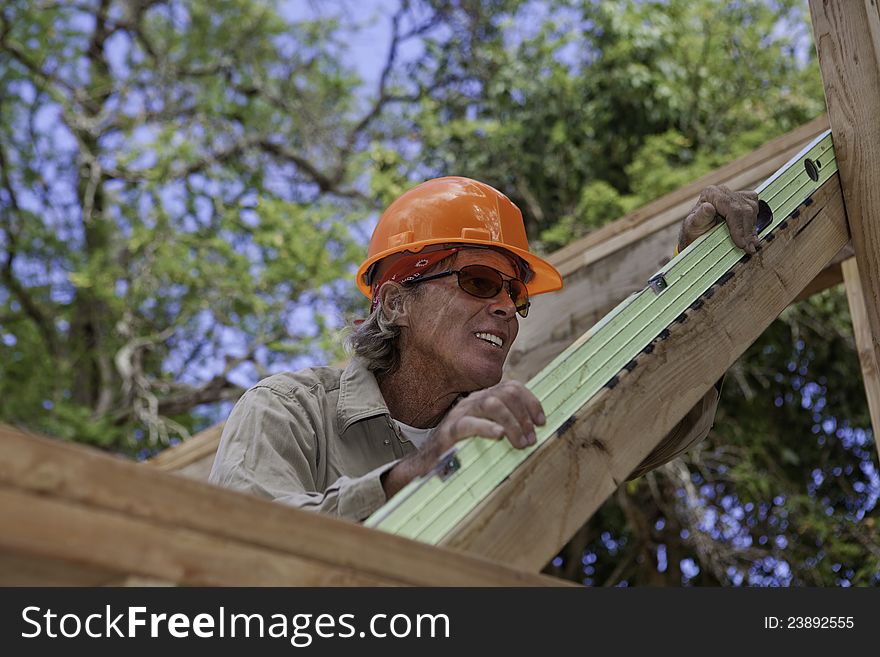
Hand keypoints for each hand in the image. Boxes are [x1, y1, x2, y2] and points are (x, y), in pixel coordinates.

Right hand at [381, 381, 545, 497]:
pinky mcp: (450, 430)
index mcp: (483, 398)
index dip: (531, 402)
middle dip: (524, 416)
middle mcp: (473, 401)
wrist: (428, 463)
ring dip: (512, 423)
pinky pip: (470, 424)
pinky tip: (499, 436)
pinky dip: (486, 428)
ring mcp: (461, 413)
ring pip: (492, 404)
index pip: (512, 387)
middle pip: (506, 393)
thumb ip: (507, 427)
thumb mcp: (488, 433)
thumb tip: (535, 432)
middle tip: (531, 440)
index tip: (542, 422)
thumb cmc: (462, 448)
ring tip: (521, 444)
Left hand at [678, 185, 759, 253]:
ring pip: (751, 209)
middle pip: (744, 209)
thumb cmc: (693, 230)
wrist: (697, 233)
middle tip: (749, 248)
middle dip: (747, 231)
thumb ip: (700, 217)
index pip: (732, 208)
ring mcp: (734, 194)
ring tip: (751, 246)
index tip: (741, 244)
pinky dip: (753, 224)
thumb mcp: (693, 226)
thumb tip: (708, 208)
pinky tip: (751, 236)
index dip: (738, 227)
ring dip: (752, 230)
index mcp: (711, 193)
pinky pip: (755, 209)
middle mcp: (723, 191)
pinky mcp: (743, 200)